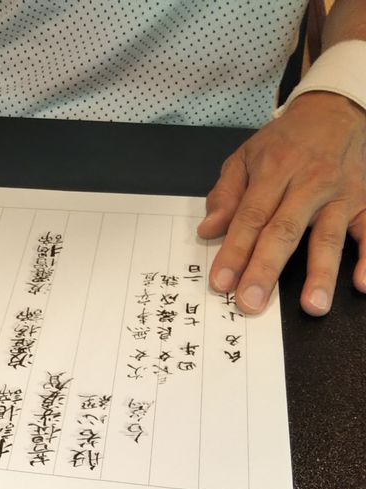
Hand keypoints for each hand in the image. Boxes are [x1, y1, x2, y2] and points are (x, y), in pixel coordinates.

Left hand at [199, 91, 365, 315]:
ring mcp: (339, 194)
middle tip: (251, 302)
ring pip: (328, 237)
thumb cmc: (282, 143)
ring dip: (321, 274)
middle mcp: (308, 184)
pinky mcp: (364, 201)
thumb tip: (208, 230)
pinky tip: (362, 283)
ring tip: (312, 307)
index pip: (250, 218)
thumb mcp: (244, 158)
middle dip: (266, 269)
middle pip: (284, 231)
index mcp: (273, 172)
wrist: (334, 111)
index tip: (221, 283)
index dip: (234, 252)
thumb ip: (225, 195)